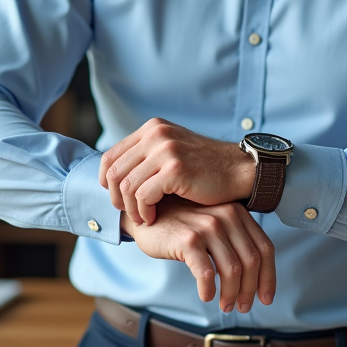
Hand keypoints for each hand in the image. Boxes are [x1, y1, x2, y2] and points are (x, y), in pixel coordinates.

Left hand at [100, 118, 255, 225]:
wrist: (238, 170)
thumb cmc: (204, 168)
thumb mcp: (172, 151)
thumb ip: (146, 156)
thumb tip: (114, 174)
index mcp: (152, 128)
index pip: (111, 156)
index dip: (107, 182)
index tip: (118, 198)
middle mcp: (156, 134)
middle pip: (115, 172)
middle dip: (116, 198)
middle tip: (128, 213)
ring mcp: (166, 150)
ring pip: (127, 186)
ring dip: (131, 208)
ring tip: (142, 217)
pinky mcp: (176, 169)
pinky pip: (143, 196)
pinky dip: (144, 212)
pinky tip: (153, 217)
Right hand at [123, 197, 275, 311]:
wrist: (146, 212)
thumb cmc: (181, 224)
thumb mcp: (213, 224)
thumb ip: (232, 241)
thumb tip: (254, 278)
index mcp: (237, 213)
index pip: (265, 248)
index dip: (268, 277)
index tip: (266, 298)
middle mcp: (227, 216)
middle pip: (251, 262)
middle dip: (250, 290)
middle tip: (243, 307)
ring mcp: (207, 227)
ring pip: (232, 270)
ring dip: (231, 294)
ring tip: (225, 306)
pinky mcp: (188, 240)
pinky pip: (206, 272)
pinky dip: (209, 289)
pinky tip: (206, 296)